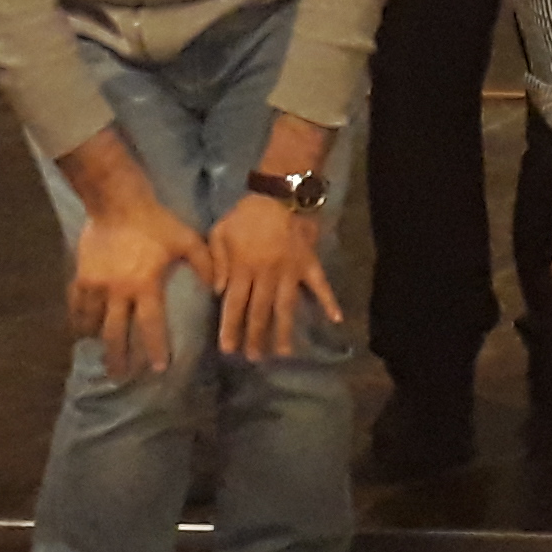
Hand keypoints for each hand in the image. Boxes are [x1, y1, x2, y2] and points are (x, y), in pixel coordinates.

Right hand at [68, 192, 212, 376]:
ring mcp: (96, 286)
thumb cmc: (156, 221)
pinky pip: (76, 305)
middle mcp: (119, 292)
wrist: (117, 202)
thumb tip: (217, 288)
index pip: (151, 326)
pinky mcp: (81, 277)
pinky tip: (80, 330)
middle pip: (116, 334)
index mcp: (146, 286)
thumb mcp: (187, 240)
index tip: (158, 368)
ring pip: (93, 323)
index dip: (155, 348)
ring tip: (99, 353)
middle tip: (120, 377)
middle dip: (119, 358)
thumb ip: (205, 264)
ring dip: (97, 340)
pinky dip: (78, 320)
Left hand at [208, 192, 344, 361]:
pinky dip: (329, 301)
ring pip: (286, 306)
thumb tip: (218, 292)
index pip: (235, 304)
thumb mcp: (220, 232)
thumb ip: (216, 262)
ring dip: (284, 330)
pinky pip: (320, 284)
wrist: (280, 193)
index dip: (231, 328)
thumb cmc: (246, 215)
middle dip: (256, 336)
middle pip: (260, 311)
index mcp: (243, 266)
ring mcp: (291, 269)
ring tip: (283, 352)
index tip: (228, 350)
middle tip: (254, 358)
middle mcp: (267, 273)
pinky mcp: (309, 263)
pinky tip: (336, 319)